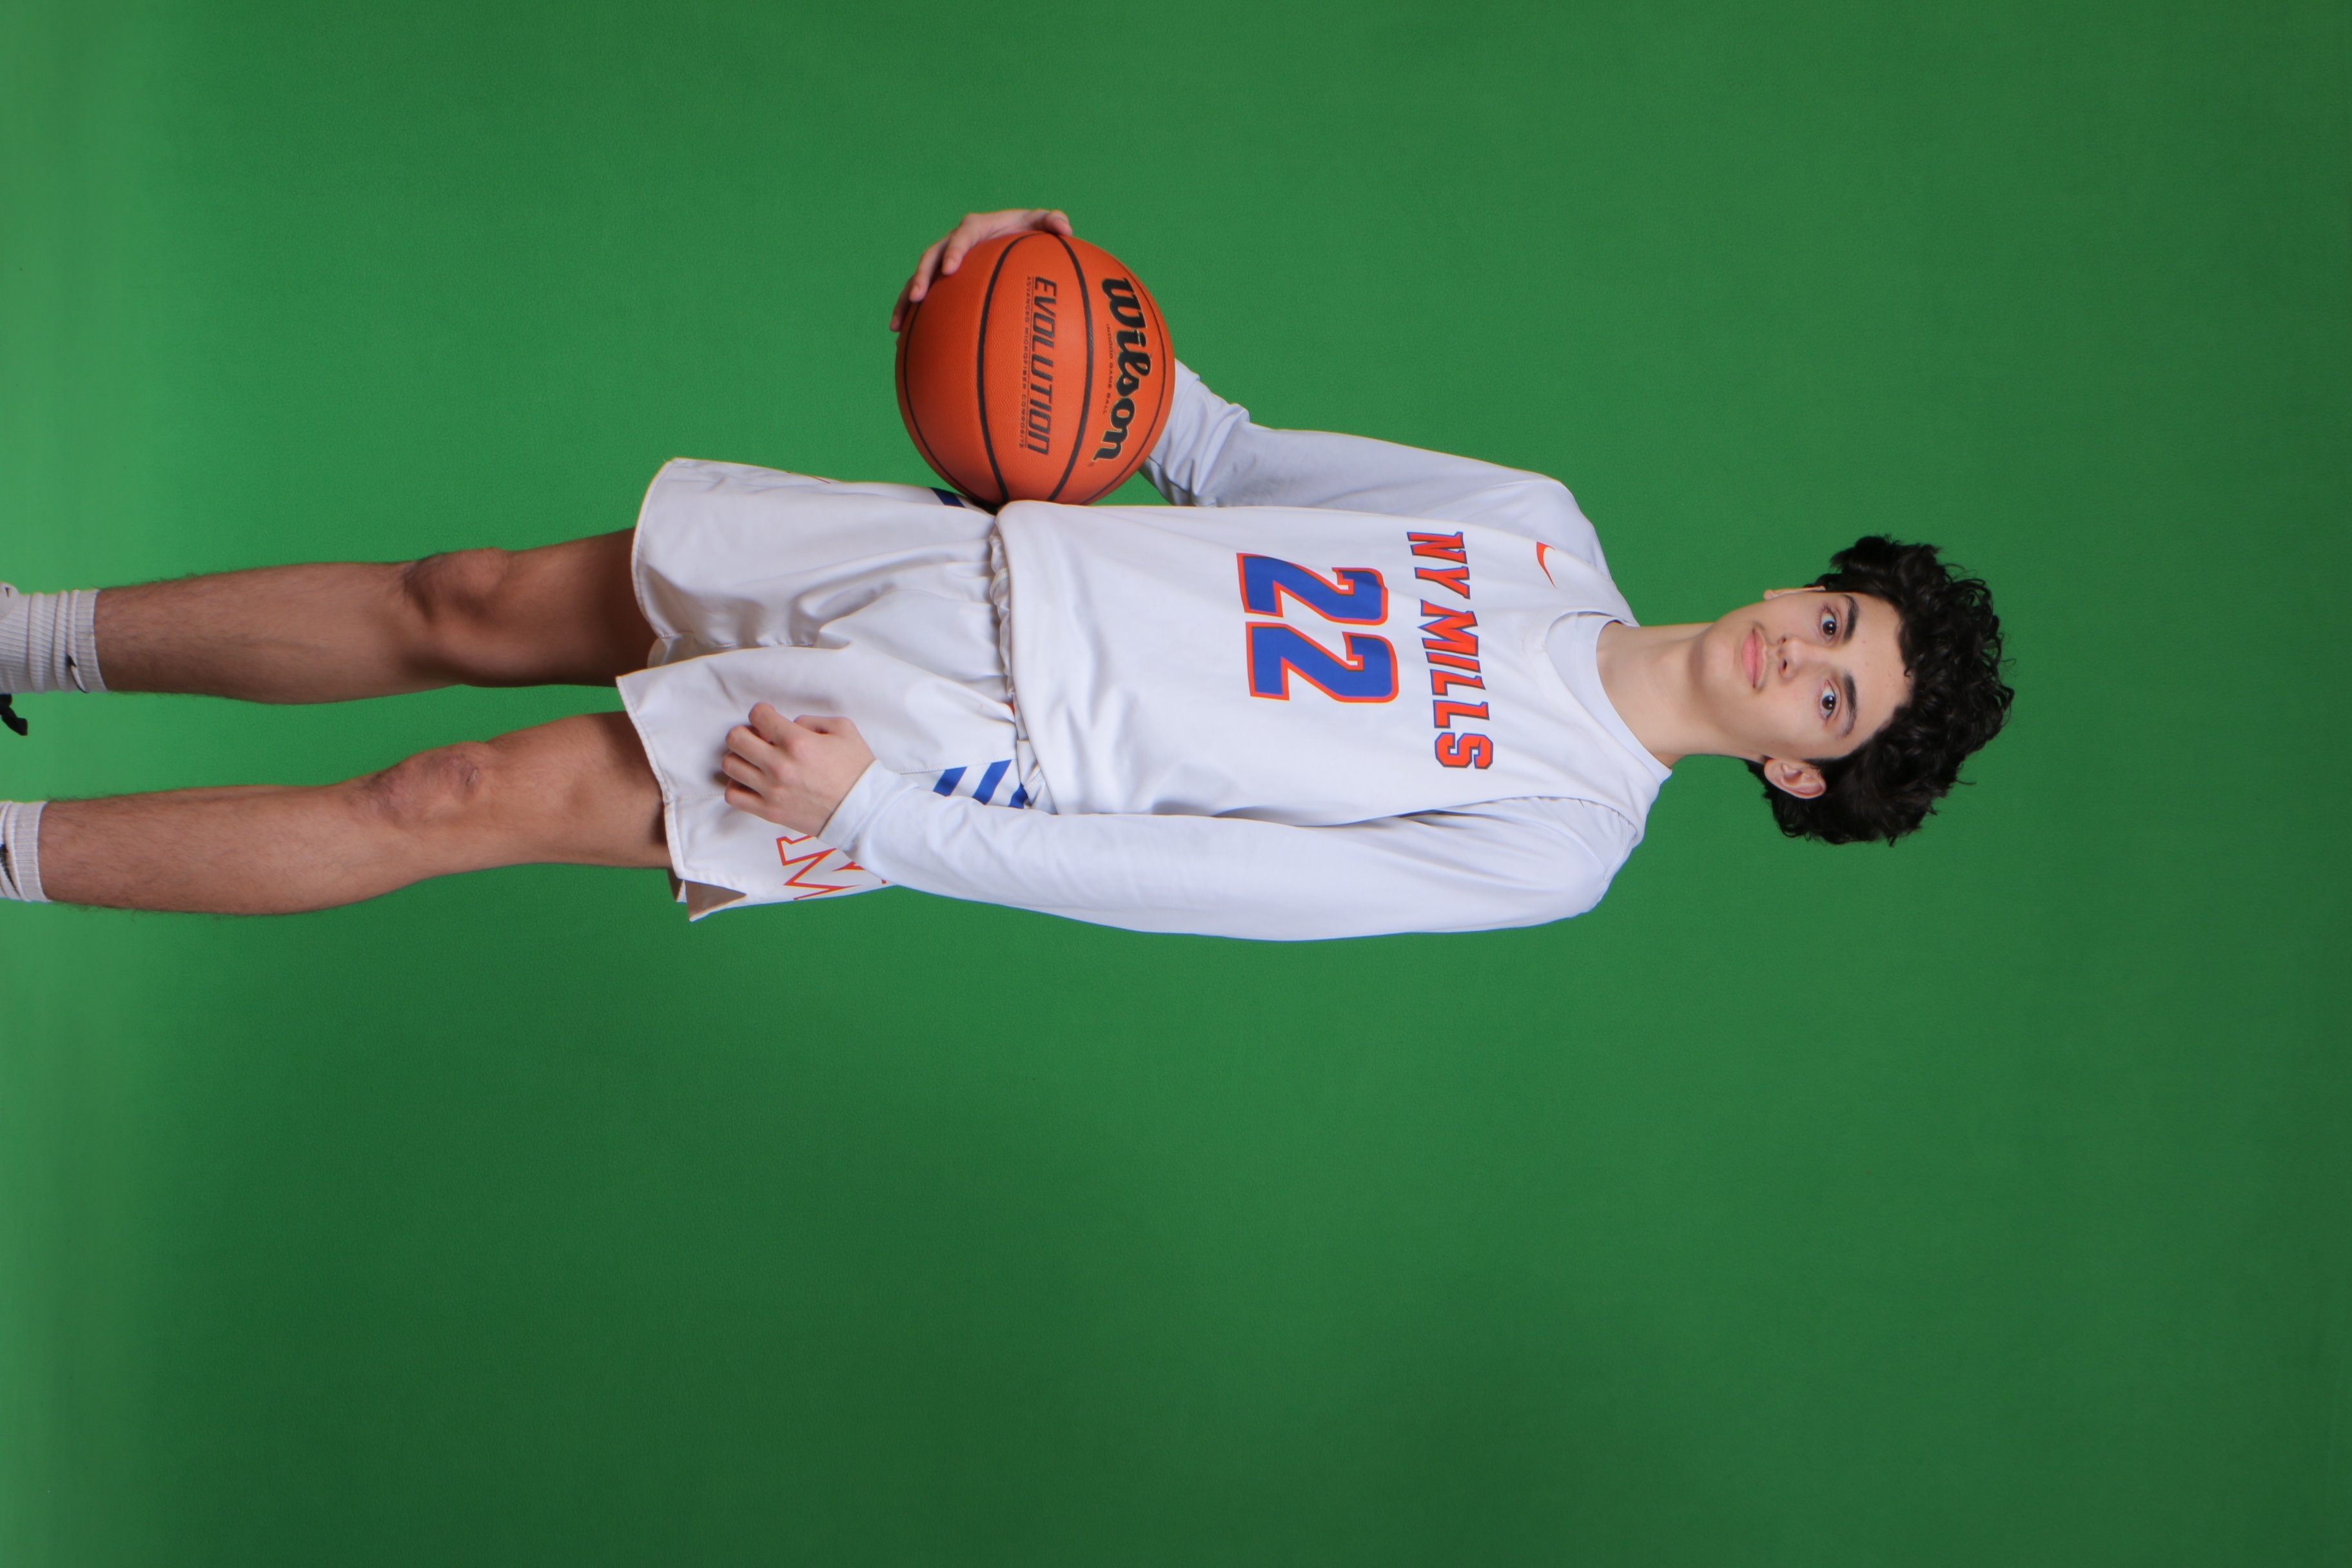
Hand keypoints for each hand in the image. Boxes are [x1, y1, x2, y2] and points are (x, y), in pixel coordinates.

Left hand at [721, 704, 875, 834]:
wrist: (864, 810)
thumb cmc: (857, 770)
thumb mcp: (844, 730)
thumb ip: (812, 720)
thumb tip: (790, 726)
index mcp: (798, 743)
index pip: (758, 715)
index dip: (762, 712)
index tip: (769, 718)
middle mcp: (779, 765)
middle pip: (735, 739)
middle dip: (745, 732)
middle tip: (759, 738)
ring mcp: (771, 790)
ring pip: (730, 765)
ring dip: (740, 757)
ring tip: (755, 760)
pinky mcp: (769, 811)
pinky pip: (733, 795)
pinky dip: (737, 785)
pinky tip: (751, 781)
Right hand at [889, 207, 1072, 330]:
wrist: (1012, 239)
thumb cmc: (1028, 232)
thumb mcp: (1041, 224)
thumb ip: (1053, 221)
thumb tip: (1065, 227)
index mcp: (976, 228)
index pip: (962, 235)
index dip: (954, 251)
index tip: (951, 269)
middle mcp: (954, 242)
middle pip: (931, 257)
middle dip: (923, 276)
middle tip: (918, 297)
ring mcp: (944, 261)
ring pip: (920, 278)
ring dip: (906, 300)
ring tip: (896, 325)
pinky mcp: (941, 280)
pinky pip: (923, 297)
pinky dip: (911, 315)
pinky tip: (901, 341)